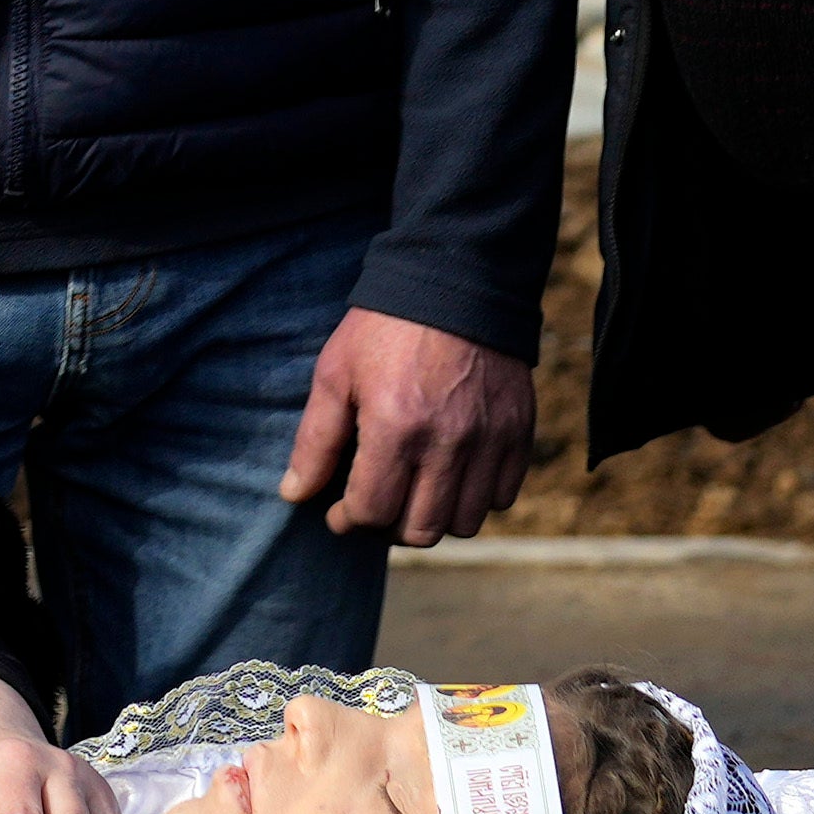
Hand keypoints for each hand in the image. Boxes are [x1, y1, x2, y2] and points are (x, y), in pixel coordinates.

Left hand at [276, 309, 539, 547]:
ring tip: (412, 492)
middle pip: (421, 530)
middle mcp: (448, 443)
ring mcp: (490, 441)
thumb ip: (315, 441)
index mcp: (395, 427)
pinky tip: (451, 474)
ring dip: (433, 517)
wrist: (456, 284)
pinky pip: (501, 496)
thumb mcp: (334, 373)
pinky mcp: (519, 434)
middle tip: (375, 504)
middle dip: (388, 526)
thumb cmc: (384, 329)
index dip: (348, 519)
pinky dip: (475, 497)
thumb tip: (294, 495)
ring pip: (464, 522)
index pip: (372, 511)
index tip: (338, 511)